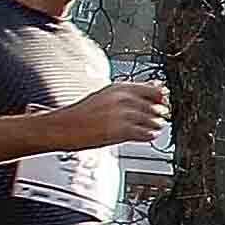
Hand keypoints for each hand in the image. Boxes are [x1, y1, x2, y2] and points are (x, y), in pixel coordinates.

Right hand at [48, 82, 169, 153]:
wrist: (62, 127)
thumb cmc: (79, 114)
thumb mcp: (104, 96)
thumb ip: (127, 95)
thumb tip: (148, 93)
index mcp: (118, 88)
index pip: (152, 90)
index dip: (160, 98)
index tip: (162, 103)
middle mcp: (122, 99)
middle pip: (154, 106)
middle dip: (158, 114)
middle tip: (159, 118)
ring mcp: (122, 115)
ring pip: (151, 120)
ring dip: (155, 125)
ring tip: (153, 128)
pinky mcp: (121, 131)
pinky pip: (144, 134)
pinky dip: (149, 136)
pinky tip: (147, 136)